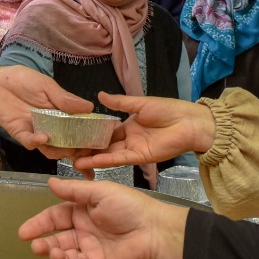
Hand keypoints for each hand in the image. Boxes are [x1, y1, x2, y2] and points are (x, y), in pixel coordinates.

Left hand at [0, 65, 93, 157]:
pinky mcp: (20, 133)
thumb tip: (90, 107)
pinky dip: (39, 142)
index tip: (100, 141)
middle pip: (68, 141)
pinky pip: (31, 142)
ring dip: (60, 150)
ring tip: (68, 149)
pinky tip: (44, 137)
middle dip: (78, 150)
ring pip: (51, 148)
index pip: (78, 126)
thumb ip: (64, 98)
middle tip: (86, 152)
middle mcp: (51, 124)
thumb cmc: (21, 79)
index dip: (89, 135)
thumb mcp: (45, 85)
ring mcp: (36, 130)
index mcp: (61, 112)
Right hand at [18, 176, 185, 258]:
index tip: (24, 232)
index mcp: (82, 214)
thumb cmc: (130, 207)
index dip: (39, 224)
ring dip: (56, 257)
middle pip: (56, 241)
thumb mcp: (100, 192)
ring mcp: (91, 254)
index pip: (55, 219)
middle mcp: (84, 234)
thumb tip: (50, 182)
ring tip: (55, 253)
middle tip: (36, 246)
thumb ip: (73, 191)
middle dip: (44, 245)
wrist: (155, 231)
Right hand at [75, 93, 215, 171]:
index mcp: (129, 124)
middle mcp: (129, 138)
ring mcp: (133, 149)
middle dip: (89, 149)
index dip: (92, 133)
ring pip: (109, 154)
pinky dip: (106, 161)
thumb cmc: (167, 109)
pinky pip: (120, 160)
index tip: (76, 135)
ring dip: (93, 158)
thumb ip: (119, 103)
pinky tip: (92, 162)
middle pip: (105, 145)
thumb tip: (99, 96)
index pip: (106, 131)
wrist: (189, 123)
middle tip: (70, 151)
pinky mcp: (140, 158)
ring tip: (75, 161)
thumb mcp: (140, 103)